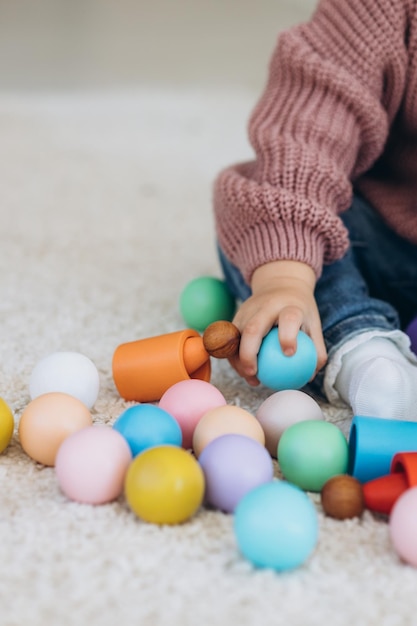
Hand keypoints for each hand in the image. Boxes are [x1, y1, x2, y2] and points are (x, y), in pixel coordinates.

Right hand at [229, 260, 326, 385]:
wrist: (281, 284)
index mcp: (290, 306)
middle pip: (253, 328)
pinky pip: (232, 339)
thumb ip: (315, 350)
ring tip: (250, 377)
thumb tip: (310, 377)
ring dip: (238, 359)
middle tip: (254, 373)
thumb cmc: (300, 311)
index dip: (288, 336)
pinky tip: (244, 371)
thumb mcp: (314, 324)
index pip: (289, 318)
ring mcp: (249, 309)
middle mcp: (266, 306)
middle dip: (249, 353)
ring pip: (236, 335)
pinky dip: (235, 356)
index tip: (289, 354)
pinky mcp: (238, 314)